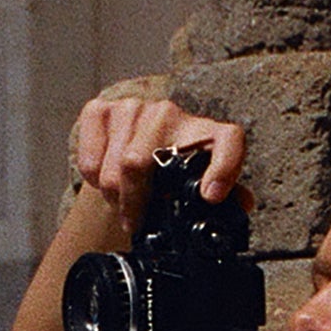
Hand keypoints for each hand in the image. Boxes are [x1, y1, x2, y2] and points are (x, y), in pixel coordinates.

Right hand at [75, 93, 249, 228]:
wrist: (137, 149)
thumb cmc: (177, 172)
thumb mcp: (204, 186)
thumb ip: (227, 198)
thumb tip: (240, 206)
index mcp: (209, 134)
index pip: (227, 141)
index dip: (221, 168)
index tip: (211, 197)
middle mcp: (171, 114)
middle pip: (139, 164)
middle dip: (134, 204)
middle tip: (136, 223)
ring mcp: (133, 108)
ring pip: (113, 166)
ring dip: (114, 196)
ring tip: (124, 203)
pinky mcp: (101, 110)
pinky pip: (91, 159)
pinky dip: (94, 180)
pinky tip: (107, 179)